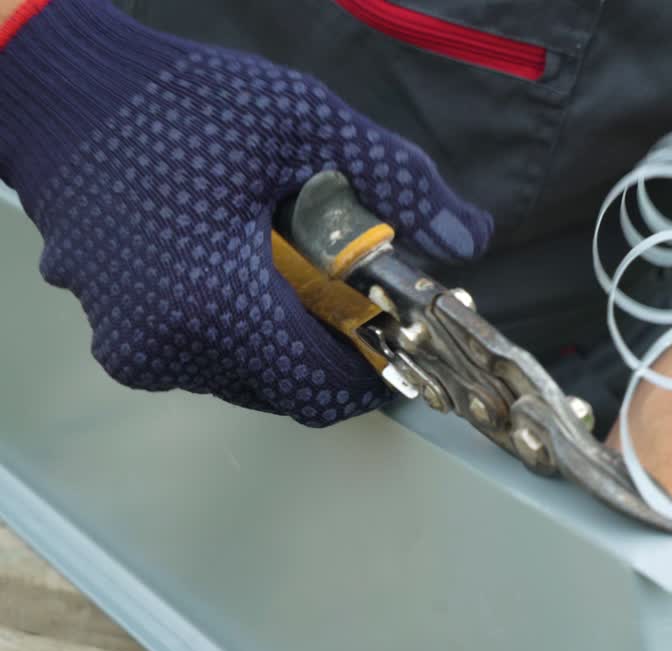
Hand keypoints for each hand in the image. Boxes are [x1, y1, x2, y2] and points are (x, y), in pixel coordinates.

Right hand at [0, 0, 492, 425]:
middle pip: (290, 391)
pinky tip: (252, 273)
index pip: (321, 389)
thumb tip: (470, 237)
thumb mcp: (304, 123)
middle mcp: (170, 347)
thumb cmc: (178, 102)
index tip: (403, 335)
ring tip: (304, 275)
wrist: (58, 95)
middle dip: (336, 352)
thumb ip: (395, 183)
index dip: (374, 374)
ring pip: (249, 381)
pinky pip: (208, 362)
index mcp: (216, 303)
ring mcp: (137, 349)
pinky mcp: (121, 339)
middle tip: (361, 295)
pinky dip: (245, 334)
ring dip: (290, 343)